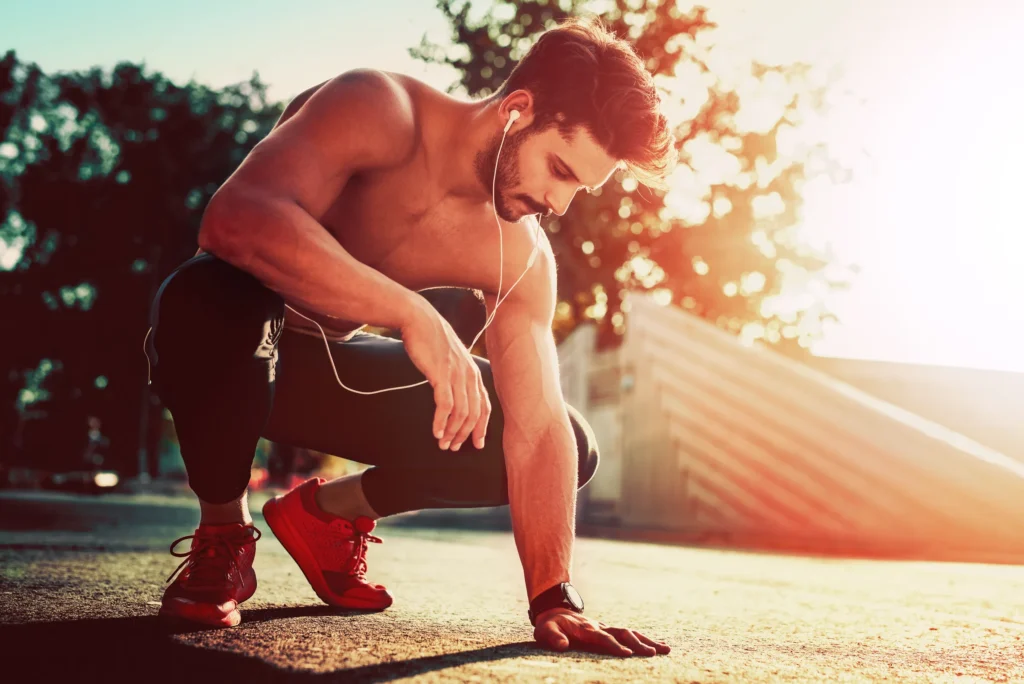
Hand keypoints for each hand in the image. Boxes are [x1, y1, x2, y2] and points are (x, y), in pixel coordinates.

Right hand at [401, 296, 490, 451]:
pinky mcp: (441, 375)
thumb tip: (453, 392)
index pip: (485, 407)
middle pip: (474, 414)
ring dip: (452, 432)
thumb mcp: (451, 358)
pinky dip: (441, 422)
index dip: (482, 427)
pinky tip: (436, 432)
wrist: (419, 319)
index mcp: (474, 373)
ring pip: (461, 413)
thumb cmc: (432, 339)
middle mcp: (470, 375)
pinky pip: (445, 406)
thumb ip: (456, 374)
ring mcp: (457, 375)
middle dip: (465, 435)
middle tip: (453, 448)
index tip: (477, 444)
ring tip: (443, 444)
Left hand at [533, 608, 670, 656]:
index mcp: (586, 630)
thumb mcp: (545, 631)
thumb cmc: (550, 625)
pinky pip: (630, 634)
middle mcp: (600, 627)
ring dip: (647, 641)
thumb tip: (561, 645)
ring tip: (665, 649)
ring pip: (630, 633)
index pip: (603, 638)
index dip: (614, 646)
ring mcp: (607, 628)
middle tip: (653, 654)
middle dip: (637, 644)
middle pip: (622, 633)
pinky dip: (644, 639)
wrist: (556, 611)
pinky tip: (658, 647)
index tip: (627, 654)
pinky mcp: (610, 630)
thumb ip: (553, 637)